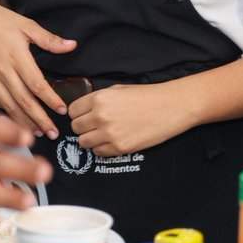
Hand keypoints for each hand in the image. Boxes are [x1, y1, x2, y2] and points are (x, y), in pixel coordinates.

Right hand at [0, 0, 75, 138]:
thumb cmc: (0, 20)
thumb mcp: (27, 25)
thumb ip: (49, 40)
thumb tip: (72, 45)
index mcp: (17, 56)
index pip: (37, 85)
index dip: (51, 100)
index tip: (62, 111)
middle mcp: (2, 70)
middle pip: (24, 102)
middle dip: (41, 120)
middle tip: (54, 134)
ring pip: (9, 106)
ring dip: (24, 122)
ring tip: (38, 133)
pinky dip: (7, 114)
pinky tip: (17, 121)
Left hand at [69, 83, 190, 156]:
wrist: (170, 107)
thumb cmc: (145, 96)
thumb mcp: (117, 90)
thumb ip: (98, 100)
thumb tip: (83, 110)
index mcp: (99, 99)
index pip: (72, 111)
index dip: (78, 113)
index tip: (84, 115)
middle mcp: (100, 116)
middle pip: (76, 127)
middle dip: (83, 127)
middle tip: (94, 125)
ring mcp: (109, 134)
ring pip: (83, 142)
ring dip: (90, 139)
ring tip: (102, 134)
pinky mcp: (120, 148)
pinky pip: (98, 152)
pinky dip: (102, 148)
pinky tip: (112, 140)